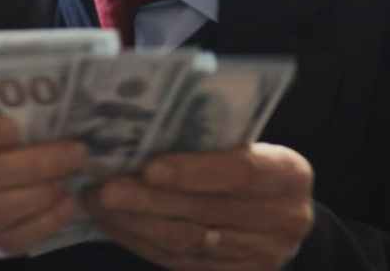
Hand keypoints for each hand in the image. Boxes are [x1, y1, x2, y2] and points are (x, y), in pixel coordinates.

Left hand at [81, 143, 313, 269]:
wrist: (279, 212)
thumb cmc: (250, 162)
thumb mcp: (248, 144)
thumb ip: (212, 141)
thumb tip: (142, 132)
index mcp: (289, 174)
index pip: (240, 171)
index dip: (193, 171)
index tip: (149, 168)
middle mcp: (285, 219)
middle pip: (207, 212)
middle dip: (150, 201)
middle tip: (106, 189)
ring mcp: (263, 255)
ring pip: (188, 242)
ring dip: (137, 224)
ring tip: (100, 205)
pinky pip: (181, 263)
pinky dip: (142, 242)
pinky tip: (116, 225)